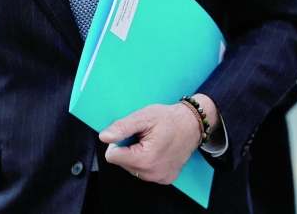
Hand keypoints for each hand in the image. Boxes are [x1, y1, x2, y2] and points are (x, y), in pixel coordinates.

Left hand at [100, 94, 216, 183]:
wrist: (193, 124)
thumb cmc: (169, 118)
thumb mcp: (144, 117)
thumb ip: (122, 127)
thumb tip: (104, 137)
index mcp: (144, 159)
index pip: (112, 156)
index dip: (118, 142)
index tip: (132, 134)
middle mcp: (151, 173)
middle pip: (122, 163)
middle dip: (129, 149)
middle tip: (144, 136)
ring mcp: (159, 178)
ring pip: (133, 169)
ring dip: (137, 156)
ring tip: (152, 142)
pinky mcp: (165, 179)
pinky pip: (145, 172)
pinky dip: (147, 161)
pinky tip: (158, 150)